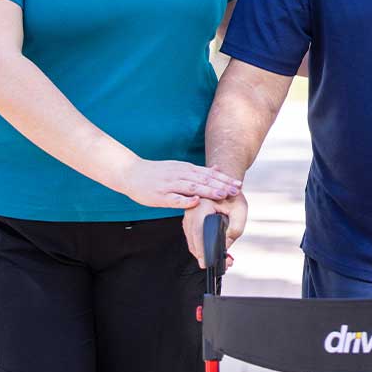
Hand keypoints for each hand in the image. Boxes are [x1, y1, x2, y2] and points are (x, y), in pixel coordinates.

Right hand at [120, 159, 240, 209]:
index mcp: (185, 169)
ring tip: (222, 195)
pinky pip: (174, 198)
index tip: (239, 184)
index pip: (208, 174)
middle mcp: (180, 174)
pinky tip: (196, 202)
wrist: (132, 172)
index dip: (224, 179)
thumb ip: (197, 171)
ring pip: (192, 187)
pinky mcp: (160, 195)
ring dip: (208, 191)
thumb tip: (217, 170)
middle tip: (237, 190)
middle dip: (221, 185)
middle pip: (204, 180)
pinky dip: (185, 200)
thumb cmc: (157, 173)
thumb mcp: (179, 168)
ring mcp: (170, 185)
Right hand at [183, 192, 248, 266]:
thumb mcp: (240, 210)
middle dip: (206, 256)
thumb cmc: (233, 194)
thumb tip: (225, 248)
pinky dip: (201, 246)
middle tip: (224, 264)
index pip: (199, 233)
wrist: (225, 181)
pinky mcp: (190, 220)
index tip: (208, 263)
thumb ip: (235, 229)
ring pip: (192, 241)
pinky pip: (193, 237)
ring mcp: (188, 216)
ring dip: (204, 253)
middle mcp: (191, 210)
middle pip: (193, 241)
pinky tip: (214, 251)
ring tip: (223, 260)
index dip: (202, 251)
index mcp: (201, 205)